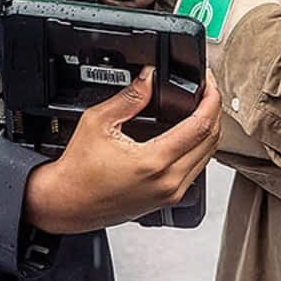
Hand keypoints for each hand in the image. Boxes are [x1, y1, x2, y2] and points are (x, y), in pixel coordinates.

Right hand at [25, 68, 221, 234]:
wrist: (66, 203)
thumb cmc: (77, 171)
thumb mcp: (98, 122)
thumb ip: (129, 96)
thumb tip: (149, 77)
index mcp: (154, 162)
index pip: (201, 125)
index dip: (211, 98)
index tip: (209, 83)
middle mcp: (169, 181)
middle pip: (212, 141)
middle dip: (214, 110)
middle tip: (207, 90)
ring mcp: (171, 194)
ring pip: (208, 157)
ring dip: (209, 130)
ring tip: (201, 107)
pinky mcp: (168, 200)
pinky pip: (196, 170)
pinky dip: (199, 148)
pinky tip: (189, 133)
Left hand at [178, 0, 280, 44]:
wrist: (264, 41)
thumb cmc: (263, 8)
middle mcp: (198, 6)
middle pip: (195, 0)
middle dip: (207, 2)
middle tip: (227, 8)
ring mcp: (198, 29)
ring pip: (197, 23)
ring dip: (208, 22)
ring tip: (228, 28)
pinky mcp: (203, 50)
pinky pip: (202, 46)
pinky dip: (211, 45)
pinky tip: (227, 44)